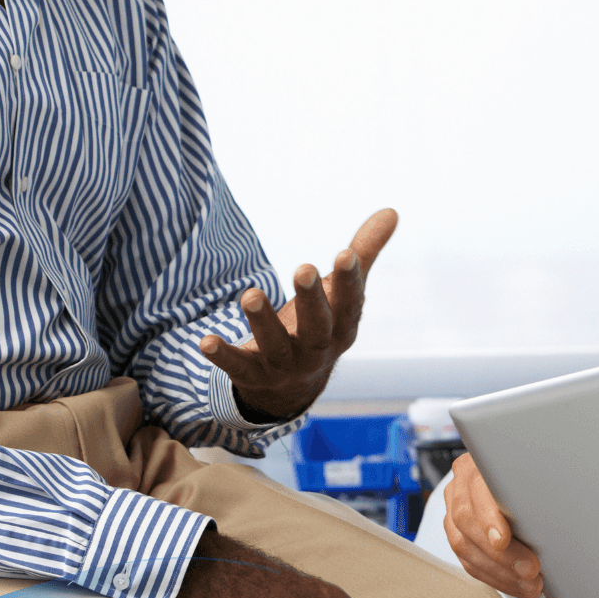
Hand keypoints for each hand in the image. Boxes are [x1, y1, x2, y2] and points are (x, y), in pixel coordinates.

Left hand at [202, 209, 396, 421]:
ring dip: (263, 322)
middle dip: (311, 299)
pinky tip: (206, 341)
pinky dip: (223, 356)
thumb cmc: (322, 324)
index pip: (350, 304)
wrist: (293, 386)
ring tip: (250, 295)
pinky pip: (238, 367)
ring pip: (276, 346)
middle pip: (317, 327)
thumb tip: (392, 211)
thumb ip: (364, 251)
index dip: (349, 281)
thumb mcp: (342, 294)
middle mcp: (317, 349)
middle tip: (304, 269)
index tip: (345, 253)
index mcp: (342, 327)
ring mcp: (285, 365)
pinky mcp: (254, 374)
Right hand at [440, 452, 544, 597]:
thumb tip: (561, 513)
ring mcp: (452, 510)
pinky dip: (493, 577)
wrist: (507, 476)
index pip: (476, 488)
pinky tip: (514, 584)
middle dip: (501, 554)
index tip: (504, 541)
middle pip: (467, 521)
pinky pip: (468, 561)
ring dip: (499, 572)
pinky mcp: (455, 533)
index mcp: (475, 464)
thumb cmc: (526, 475)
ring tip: (529, 584)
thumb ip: (535, 488)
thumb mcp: (533, 472)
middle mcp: (459, 485)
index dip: (488, 517)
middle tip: (529, 570)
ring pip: (463, 545)